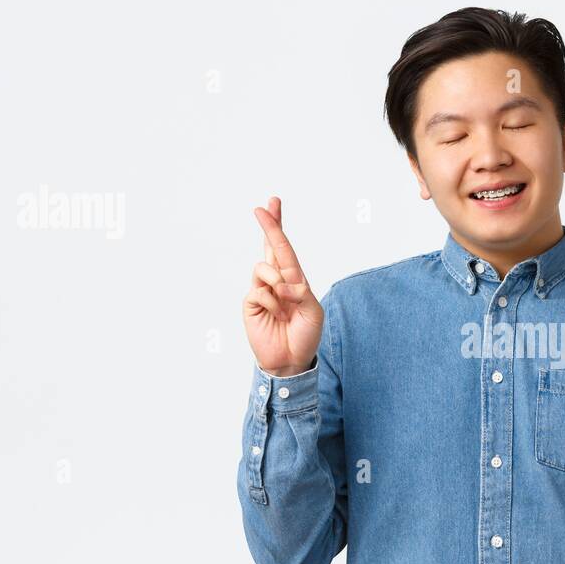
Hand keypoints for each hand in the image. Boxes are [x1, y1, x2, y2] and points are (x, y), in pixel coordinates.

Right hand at [243, 196, 323, 376]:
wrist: (291, 360)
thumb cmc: (305, 335)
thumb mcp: (313, 312)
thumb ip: (301, 292)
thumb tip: (281, 282)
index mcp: (294, 279)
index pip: (285, 248)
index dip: (278, 226)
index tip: (273, 203)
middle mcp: (277, 280)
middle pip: (269, 247)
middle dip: (268, 225)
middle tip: (262, 206)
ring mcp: (262, 290)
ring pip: (263, 267)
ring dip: (277, 283)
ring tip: (285, 305)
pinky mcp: (251, 303)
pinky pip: (258, 291)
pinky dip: (271, 302)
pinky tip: (276, 316)